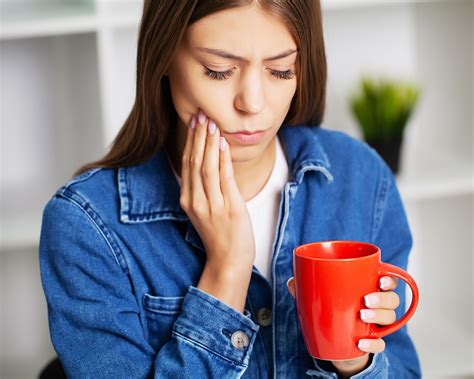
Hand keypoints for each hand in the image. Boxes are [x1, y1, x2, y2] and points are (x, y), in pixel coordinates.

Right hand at [179, 108, 255, 270]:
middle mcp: (196, 200)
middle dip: (198, 136)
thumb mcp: (204, 211)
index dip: (190, 141)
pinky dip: (222, 160)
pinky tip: (222, 144)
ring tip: (211, 123)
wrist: (228, 261)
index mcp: (188, 200)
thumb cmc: (219, 236)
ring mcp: (212, 205)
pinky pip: (224, 179)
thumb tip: (208, 162)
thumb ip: (203, 189)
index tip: (193, 122)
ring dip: (208, 143)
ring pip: (206, 167)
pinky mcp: (229, 208)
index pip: (187, 164)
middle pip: (194, 161)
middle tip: (201, 114)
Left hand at [287, 275, 399, 375]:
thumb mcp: (319, 298)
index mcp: (368, 289)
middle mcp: (377, 306)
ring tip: (361, 315)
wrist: (333, 343)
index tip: (380, 280)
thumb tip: (292, 281)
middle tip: (366, 300)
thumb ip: (306, 289)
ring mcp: (377, 325)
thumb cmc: (330, 311)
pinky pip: (380, 344)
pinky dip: (373, 343)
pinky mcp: (373, 342)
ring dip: (379, 316)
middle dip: (383, 298)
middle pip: (392, 299)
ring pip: (390, 318)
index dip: (389, 279)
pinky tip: (361, 342)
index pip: (387, 281)